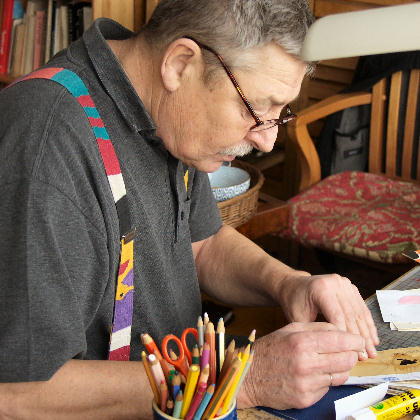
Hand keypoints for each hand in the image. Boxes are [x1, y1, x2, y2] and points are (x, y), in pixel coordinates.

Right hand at [238, 322, 363, 409]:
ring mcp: (307, 383)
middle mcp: (306, 363)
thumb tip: (341, 331)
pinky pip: (328, 388)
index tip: (359, 339)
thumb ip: (317, 328)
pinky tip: (315, 374)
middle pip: (347, 359)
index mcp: (301, 342)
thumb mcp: (290, 329)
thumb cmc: (270, 350)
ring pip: (341, 375)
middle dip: (351, 354)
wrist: (249, 375)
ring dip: (340, 368)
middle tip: (348, 351)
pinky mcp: (306, 398)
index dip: (354, 340)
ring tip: (329, 361)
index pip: (340, 340)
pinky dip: (326, 380)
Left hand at [278, 273, 378, 359]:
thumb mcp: (298, 318)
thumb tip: (335, 353)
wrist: (293, 285)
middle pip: (351, 314)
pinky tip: (372, 337)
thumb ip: (315, 333)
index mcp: (321, 288)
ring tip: (372, 351)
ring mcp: (344, 283)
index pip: (337, 316)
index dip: (346, 337)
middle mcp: (335, 283)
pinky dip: (367, 323)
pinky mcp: (350, 287)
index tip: (352, 354)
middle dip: (359, 338)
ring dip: (367, 333)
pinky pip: (361, 307)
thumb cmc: (294, 302)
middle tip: (366, 356)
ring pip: (359, 312)